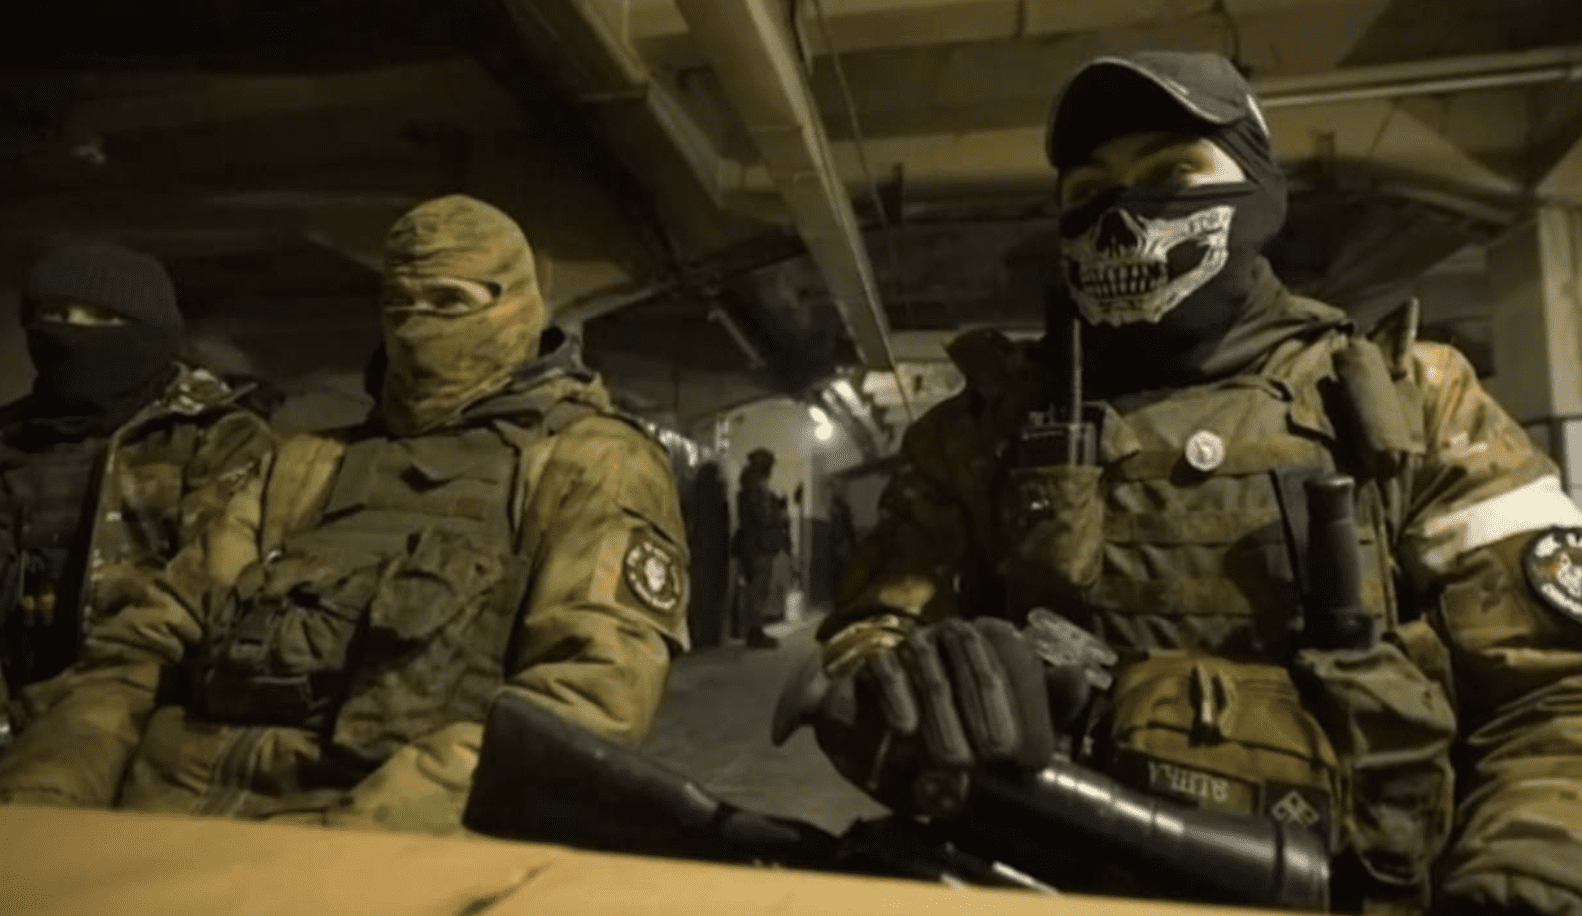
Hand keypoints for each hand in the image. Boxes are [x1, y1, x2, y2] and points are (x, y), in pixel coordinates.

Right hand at [854, 617, 1056, 772]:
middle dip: (987, 711)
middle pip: (974, 661)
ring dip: (942, 715)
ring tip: (955, 761)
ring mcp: (911, 646)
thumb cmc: (964, 728)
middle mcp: (952, 634)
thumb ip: (1049, 705)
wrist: (891, 735)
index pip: (1014, 657)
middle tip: (996, 758)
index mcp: (991, 640)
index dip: (1028, 706)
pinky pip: (884, 670)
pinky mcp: (872, 662)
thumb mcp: (1013, 723)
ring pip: (930, 668)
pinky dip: (895, 698)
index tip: (1033, 757)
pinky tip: (905, 729)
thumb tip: (1076, 676)